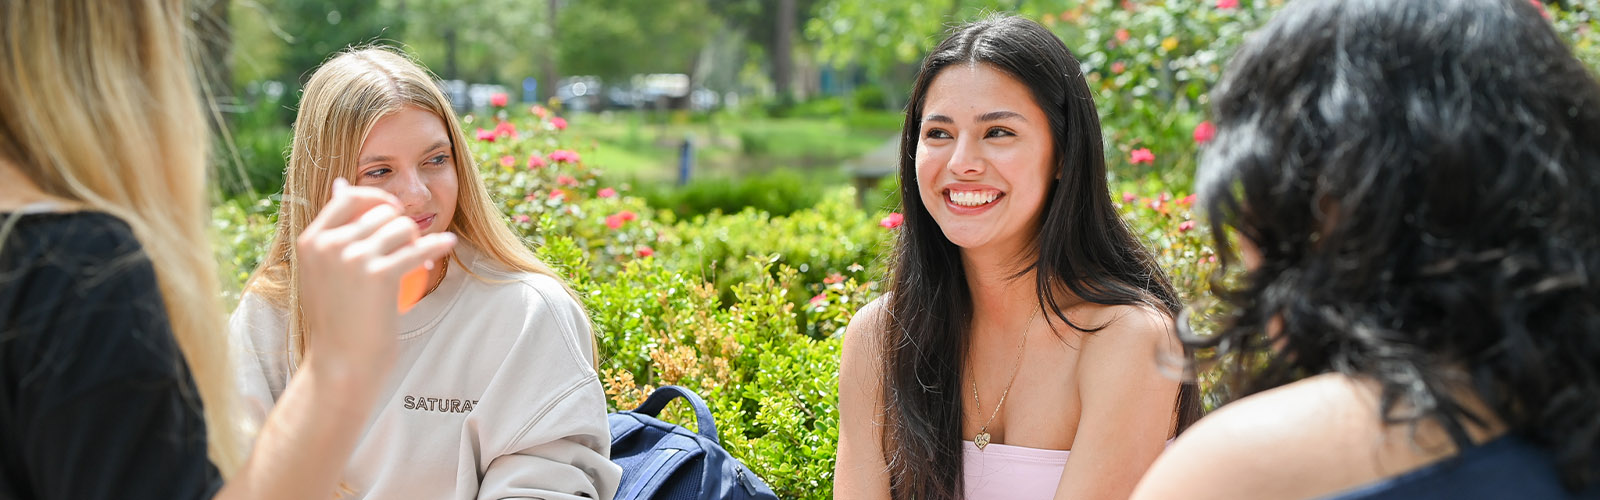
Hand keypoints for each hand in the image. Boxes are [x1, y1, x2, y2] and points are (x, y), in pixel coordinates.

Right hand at [294, 178, 455, 374]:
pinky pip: (419, 249)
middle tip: (408, 250)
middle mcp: (330, 244)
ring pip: (402, 228)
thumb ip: (332, 230)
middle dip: (402, 225)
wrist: (342, 364)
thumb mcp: (321, 271)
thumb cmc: (336, 320)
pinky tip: (449, 244)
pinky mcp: (379, 275)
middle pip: (382, 212)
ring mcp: (353, 258)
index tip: (393, 213)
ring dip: (417, 241)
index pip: (350, 197)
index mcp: (311, 240)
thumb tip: (341, 182)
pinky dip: (437, 245)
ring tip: (418, 264)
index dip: (377, 200)